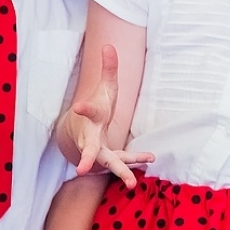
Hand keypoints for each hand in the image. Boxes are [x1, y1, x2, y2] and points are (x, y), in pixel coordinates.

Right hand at [68, 45, 152, 186]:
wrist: (81, 131)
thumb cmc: (96, 107)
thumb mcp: (104, 87)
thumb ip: (108, 68)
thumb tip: (109, 45)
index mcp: (91, 117)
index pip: (87, 111)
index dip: (84, 108)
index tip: (79, 107)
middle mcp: (92, 137)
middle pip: (90, 149)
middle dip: (87, 158)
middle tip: (82, 168)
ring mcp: (101, 151)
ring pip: (108, 163)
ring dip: (120, 172)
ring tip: (132, 183)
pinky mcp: (110, 158)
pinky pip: (124, 161)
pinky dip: (136, 160)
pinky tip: (151, 159)